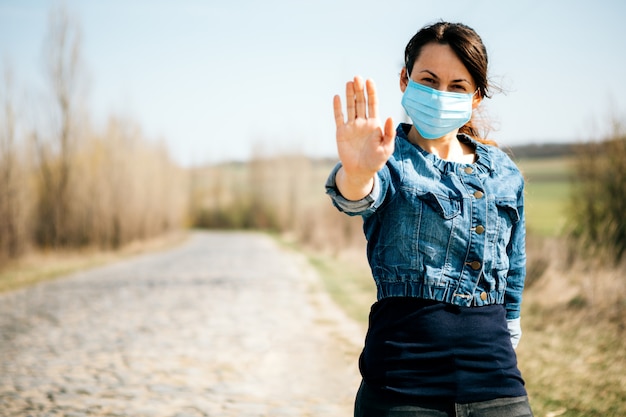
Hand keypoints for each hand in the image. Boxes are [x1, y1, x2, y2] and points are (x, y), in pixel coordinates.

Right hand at [333, 76, 394, 199]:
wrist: (360, 171)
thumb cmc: (376, 160)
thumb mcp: (387, 148)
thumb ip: (389, 133)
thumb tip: (389, 117)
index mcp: (374, 124)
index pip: (373, 104)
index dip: (372, 92)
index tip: (370, 81)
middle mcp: (362, 122)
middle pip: (361, 102)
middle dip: (360, 90)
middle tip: (357, 77)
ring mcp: (351, 126)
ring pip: (350, 107)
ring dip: (350, 95)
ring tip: (349, 83)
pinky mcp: (341, 132)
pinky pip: (339, 117)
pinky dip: (337, 108)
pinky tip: (337, 97)